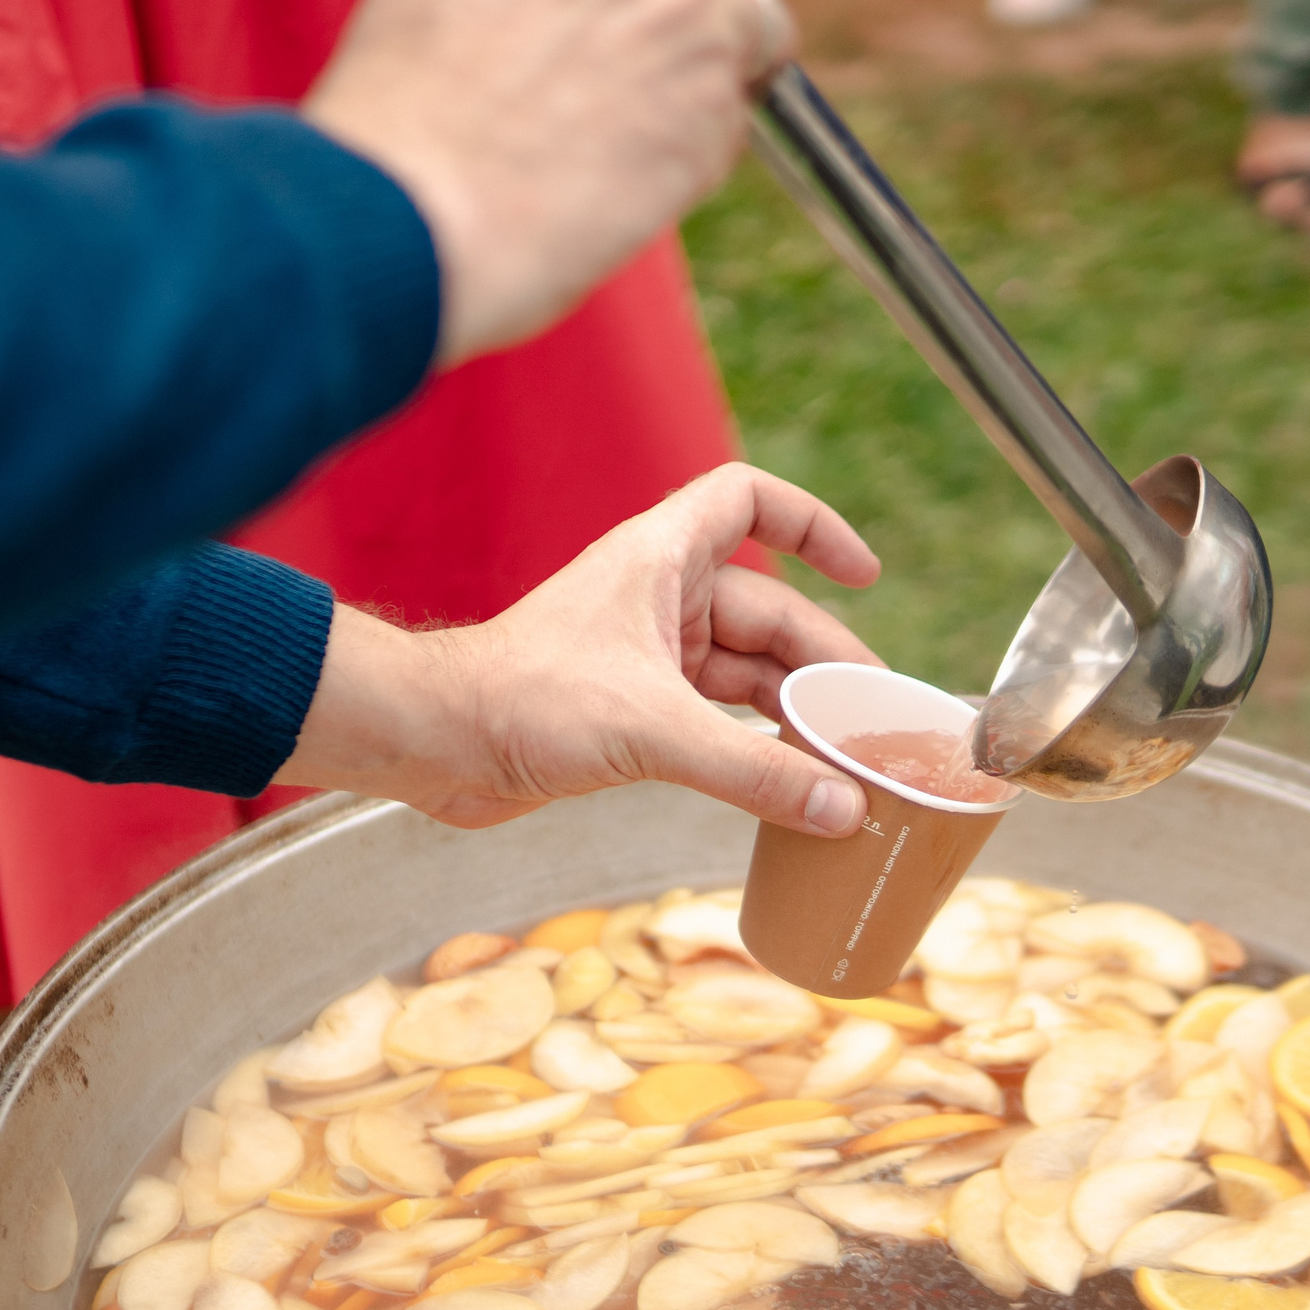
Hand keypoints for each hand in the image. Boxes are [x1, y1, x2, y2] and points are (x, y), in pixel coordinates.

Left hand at [274, 465, 883, 834]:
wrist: (435, 745)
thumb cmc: (522, 702)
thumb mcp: (654, 732)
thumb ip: (753, 771)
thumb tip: (842, 808)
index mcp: (660, 559)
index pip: (749, 501)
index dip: (812, 524)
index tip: (864, 575)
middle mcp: (658, 597)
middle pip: (769, 610)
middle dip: (823, 660)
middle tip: (874, 717)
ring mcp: (645, 653)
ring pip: (745, 670)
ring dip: (793, 710)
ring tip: (848, 755)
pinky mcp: (630, 709)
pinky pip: (715, 717)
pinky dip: (754, 745)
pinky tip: (791, 781)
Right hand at [301, 0, 795, 366]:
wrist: (419, 201)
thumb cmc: (409, 102)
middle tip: (679, 40)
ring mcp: (692, 1)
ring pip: (765, 20)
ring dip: (729, 63)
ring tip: (650, 112)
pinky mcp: (719, 93)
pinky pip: (745, 112)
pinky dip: (707, 140)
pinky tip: (633, 163)